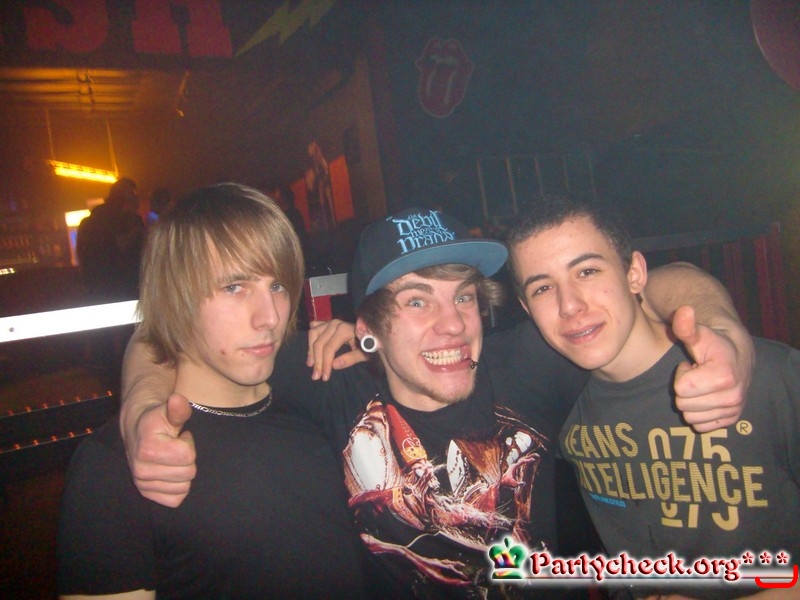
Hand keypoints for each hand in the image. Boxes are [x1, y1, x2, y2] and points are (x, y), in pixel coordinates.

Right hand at [126, 393, 196, 507]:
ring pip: (183, 488)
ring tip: (172, 459)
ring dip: (183, 473)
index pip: (187, 455)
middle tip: (176, 448)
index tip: (179, 437)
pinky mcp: (146, 494)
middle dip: (187, 459)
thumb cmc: (158, 420)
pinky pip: (176, 499)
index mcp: (147, 449)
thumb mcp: (168, 410)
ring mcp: (142, 484)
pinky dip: (178, 488)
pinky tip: (170, 472)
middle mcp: (141, 470)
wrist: (138, 431)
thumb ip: (178, 408)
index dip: (188, 444)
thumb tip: (177, 399)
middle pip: (188, 473)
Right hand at [306, 319, 365, 380]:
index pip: (329, 348)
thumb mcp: (365, 354)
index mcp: (344, 330)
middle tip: (316, 376)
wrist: (373, 333)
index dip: (325, 363)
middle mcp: (335, 323)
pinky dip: (311, 338)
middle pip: (319, 343)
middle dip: (317, 361)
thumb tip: (334, 365)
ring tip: (310, 364)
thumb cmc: (370, 345)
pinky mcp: (328, 322)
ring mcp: (330, 321)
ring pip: (313, 334)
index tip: (324, 377)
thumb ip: (351, 358)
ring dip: (310, 350)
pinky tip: (310, 348)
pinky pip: (315, 328)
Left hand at [671, 305, 752, 431]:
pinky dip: (699, 413)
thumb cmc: (712, 343)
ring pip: (690, 417)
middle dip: (685, 389)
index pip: (682, 388)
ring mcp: (734, 410)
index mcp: (725, 376)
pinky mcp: (731, 420)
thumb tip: (683, 311)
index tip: (692, 364)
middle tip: (696, 375)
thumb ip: (686, 326)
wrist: (735, 354)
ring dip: (691, 401)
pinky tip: (705, 396)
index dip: (681, 374)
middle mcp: (734, 397)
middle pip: (684, 405)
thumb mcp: (698, 334)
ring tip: (701, 384)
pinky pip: (700, 426)